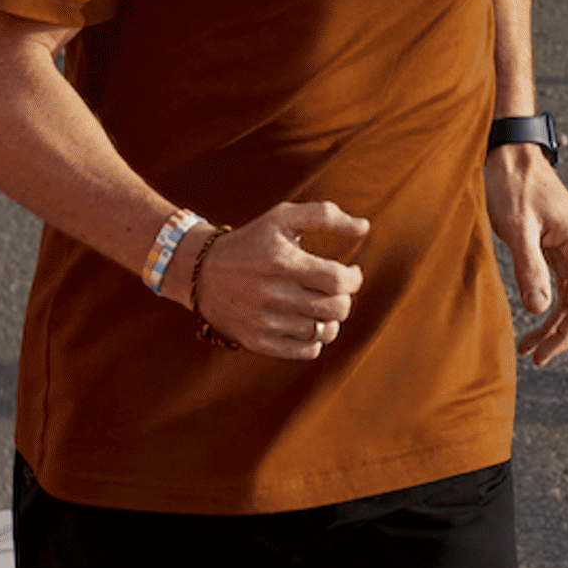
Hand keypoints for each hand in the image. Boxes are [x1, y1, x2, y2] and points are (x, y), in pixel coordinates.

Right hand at [193, 200, 368, 359]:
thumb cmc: (253, 242)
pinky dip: (315, 339)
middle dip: (344, 299)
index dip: (354, 279)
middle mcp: (272, 293)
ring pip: (324, 332)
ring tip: (321, 306)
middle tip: (335, 291)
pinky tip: (307, 322)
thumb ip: (325, 216)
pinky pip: (307, 351)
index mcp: (281, 261)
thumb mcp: (282, 218)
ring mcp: (264, 321)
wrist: (201, 273)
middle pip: (336, 309)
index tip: (350, 273)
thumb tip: (365, 227)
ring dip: (330, 319)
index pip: (338, 280)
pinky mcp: (258, 341)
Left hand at [485, 147, 567, 366]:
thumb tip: (540, 309)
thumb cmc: (512, 184)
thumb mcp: (517, 228)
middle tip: (538, 358)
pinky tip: (533, 322)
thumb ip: (530, 269)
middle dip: (564, 334)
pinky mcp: (557, 248)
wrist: (509, 154)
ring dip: (554, 325)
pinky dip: (548, 307)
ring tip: (530, 350)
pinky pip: (560, 286)